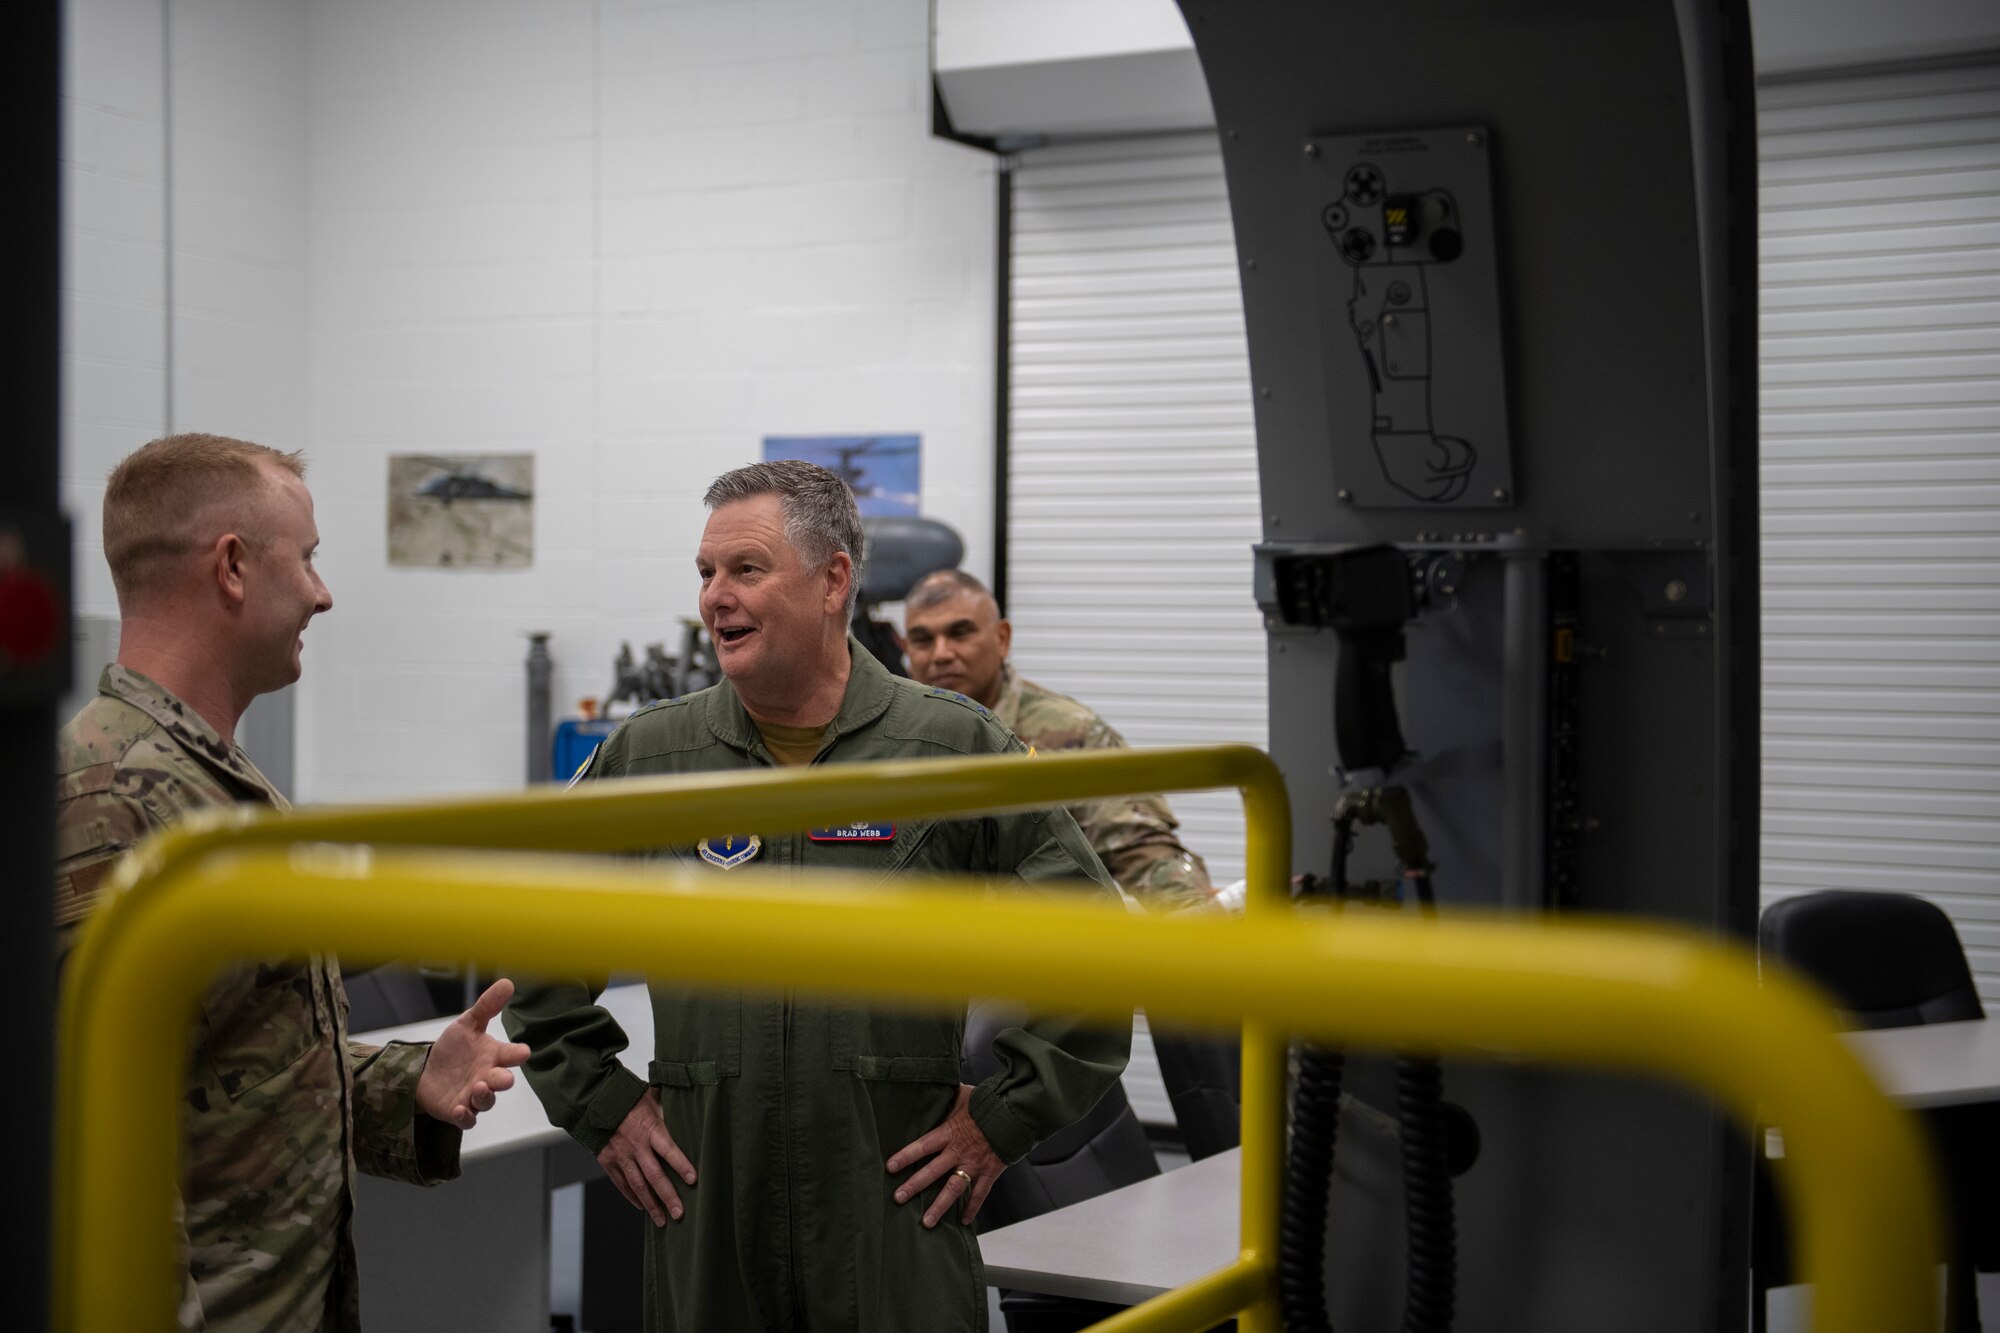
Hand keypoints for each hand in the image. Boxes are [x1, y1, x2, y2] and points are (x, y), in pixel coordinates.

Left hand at [416, 978, 531, 1130]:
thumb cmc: (452, 1049)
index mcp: (493, 1056)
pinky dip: (466, 1116)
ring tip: (477, 1087)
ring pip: (486, 1101)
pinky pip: (467, 1119)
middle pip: (501, 1082)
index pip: (511, 1055)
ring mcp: (473, 1096)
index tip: (523, 1052)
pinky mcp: (458, 1111)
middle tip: (502, 1077)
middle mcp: (486, 1077)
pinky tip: (460, 1108)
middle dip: (503, 1081)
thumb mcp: (466, 1024)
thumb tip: (508, 982)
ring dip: (484, 1096)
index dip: (518, 1054)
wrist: (425, 1072)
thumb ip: (487, 1006)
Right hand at [597, 1088, 697, 1225]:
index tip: (694, 1180)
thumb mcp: (652, 1097)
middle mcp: (636, 1146)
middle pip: (654, 1176)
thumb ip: (670, 1107)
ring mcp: (621, 1156)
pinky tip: (642, 1207)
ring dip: (651, 1205)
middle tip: (680, 1214)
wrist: (594, 1100)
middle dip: (668, 1197)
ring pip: (638, 1186)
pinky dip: (632, 1197)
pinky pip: (622, 1184)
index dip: (681, 1165)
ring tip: (663, 1220)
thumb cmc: (628, 1097)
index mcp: (650, 1128)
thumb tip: (692, 1103)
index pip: (669, 1150)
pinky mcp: (608, 1162)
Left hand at [886, 1084, 1006, 1227]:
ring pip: (953, 1189)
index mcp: (950, 1132)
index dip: (906, 1156)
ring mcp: (974, 1164)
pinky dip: (972, 1208)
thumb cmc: (989, 1102)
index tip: (890, 1167)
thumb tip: (933, 1081)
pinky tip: (964, 1222)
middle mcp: (959, 1151)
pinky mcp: (990, 1172)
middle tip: (898, 1198)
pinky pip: (980, 1194)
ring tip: (926, 1222)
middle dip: (914, 1186)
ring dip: (939, 1206)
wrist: (1016, 1112)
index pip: (923, 1146)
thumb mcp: (964, 1094)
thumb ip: (948, 1094)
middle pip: (933, 1171)